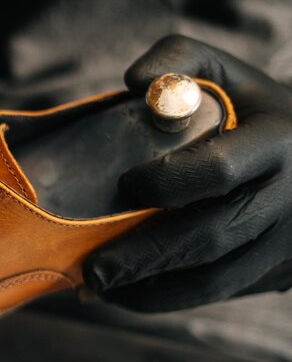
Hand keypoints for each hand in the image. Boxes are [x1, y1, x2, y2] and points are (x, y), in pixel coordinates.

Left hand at [84, 35, 291, 311]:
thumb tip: (135, 82)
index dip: (167, 182)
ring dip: (151, 290)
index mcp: (278, 141)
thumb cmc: (249, 107)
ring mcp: (286, 241)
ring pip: (216, 280)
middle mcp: (289, 196)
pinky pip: (220, 294)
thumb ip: (177, 61)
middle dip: (144, 256)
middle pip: (211, 236)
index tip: (125, 185)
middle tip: (91, 268)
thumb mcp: (224, 71)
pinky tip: (127, 295)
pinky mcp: (276, 270)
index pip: (219, 170)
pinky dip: (170, 300)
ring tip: (99, 288)